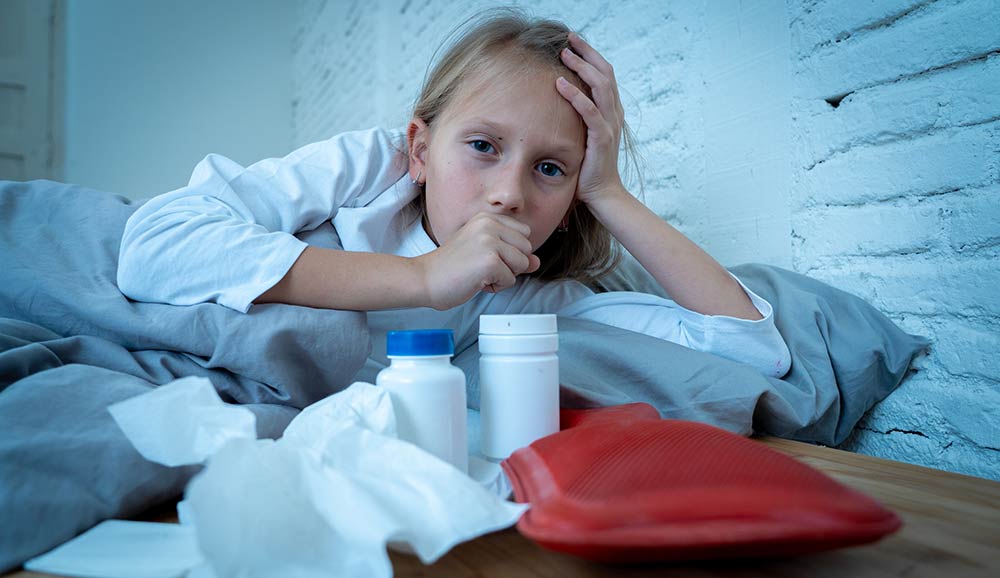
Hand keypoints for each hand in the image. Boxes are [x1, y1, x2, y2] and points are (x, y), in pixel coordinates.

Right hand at [414, 213, 540, 309]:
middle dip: (509, 265)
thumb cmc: (450, 267)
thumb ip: (512, 254)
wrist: (425, 278)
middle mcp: (489, 224)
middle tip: (480, 267)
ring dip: (503, 276)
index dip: (510, 252)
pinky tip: (475, 280)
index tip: (485, 256)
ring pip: (521, 265)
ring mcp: (490, 242)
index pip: (524, 234)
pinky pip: (510, 279)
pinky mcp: (490, 261)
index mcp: (487, 218)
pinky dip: (495, 287)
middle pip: (526, 249)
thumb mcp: (484, 253)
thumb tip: (536, 262)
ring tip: (478, 273)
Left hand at [556, 32, 626, 204]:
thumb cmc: (589, 167)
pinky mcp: (602, 138)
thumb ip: (579, 119)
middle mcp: (614, 113)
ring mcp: (610, 124)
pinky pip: (590, 111)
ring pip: (601, 86)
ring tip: (564, 54)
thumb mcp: (584, 136)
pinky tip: (560, 83)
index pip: (605, 74)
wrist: (602, 194)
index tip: (574, 42)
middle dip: (587, 52)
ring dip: (582, 67)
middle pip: (605, 72)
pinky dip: (576, 95)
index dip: (592, 55)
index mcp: (611, 111)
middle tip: (569, 37)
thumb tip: (558, 103)